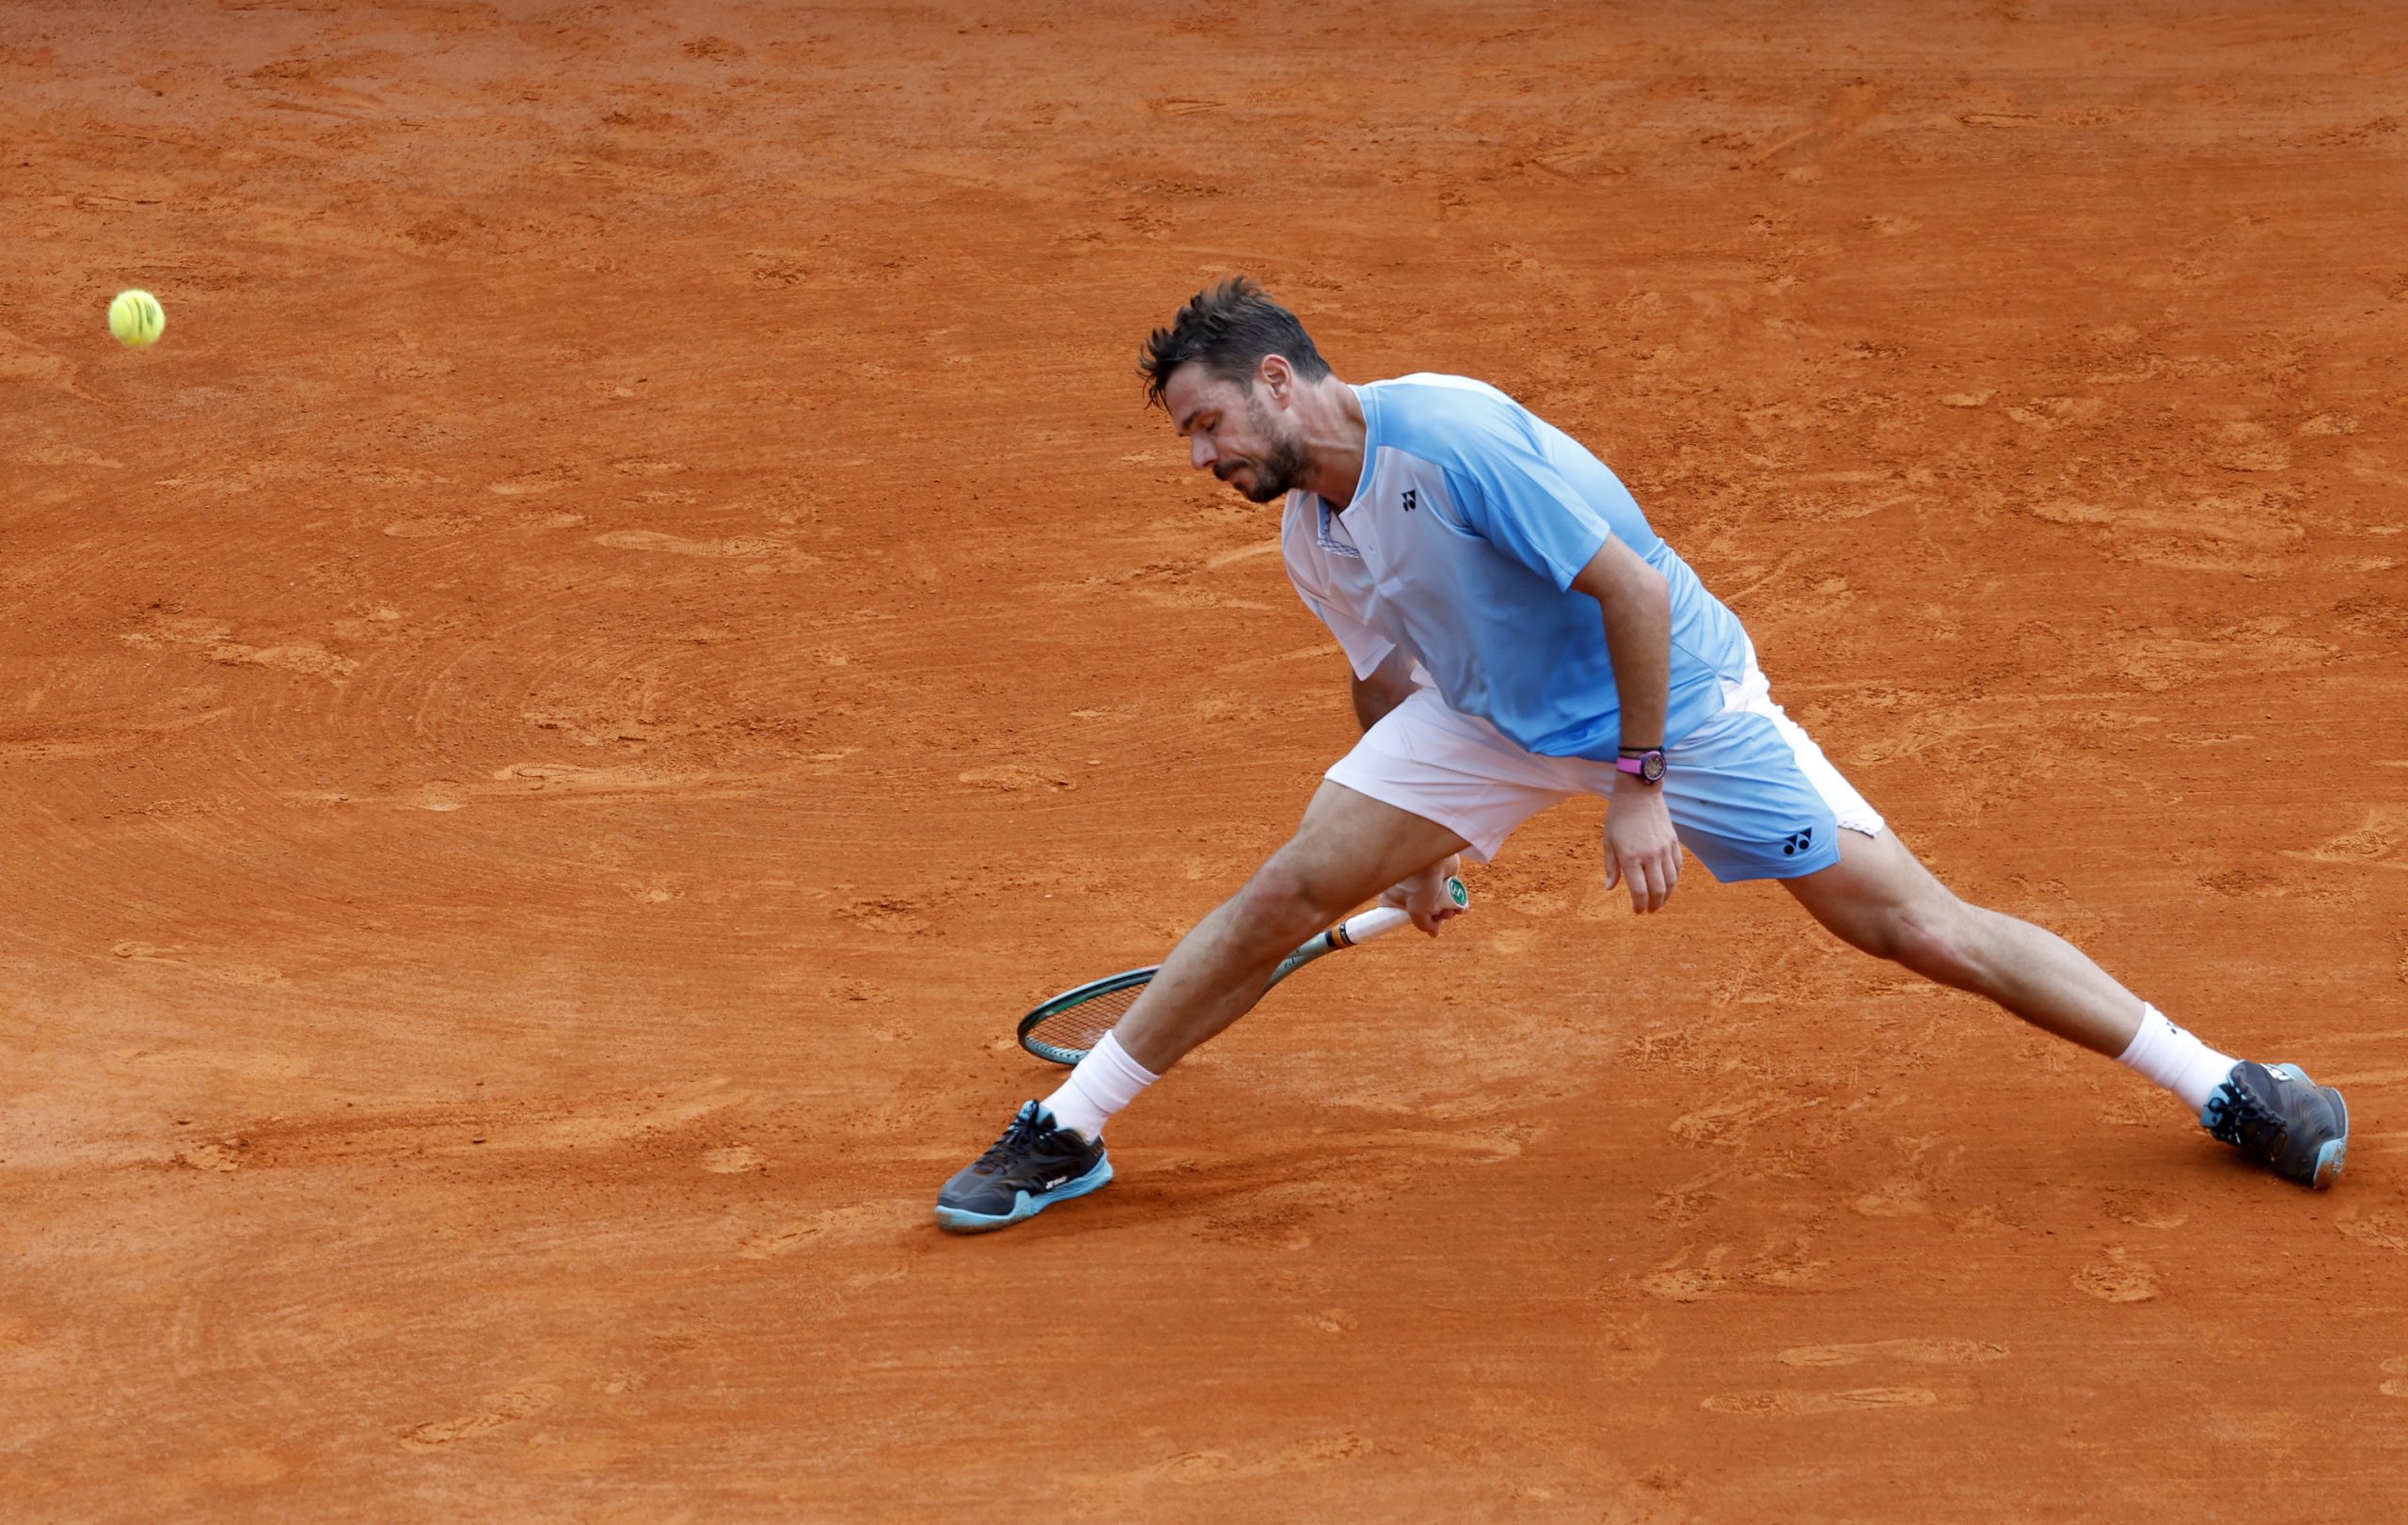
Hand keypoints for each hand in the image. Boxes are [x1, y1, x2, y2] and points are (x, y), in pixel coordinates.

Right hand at [1378, 854, 1467, 935]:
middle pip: (1422, 913)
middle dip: (1436, 919)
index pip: (1397, 915)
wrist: (1436, 854)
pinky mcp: (1441, 877)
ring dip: (1448, 912)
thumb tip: (1433, 933)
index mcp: (1394, 896)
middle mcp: (1409, 890)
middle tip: (1442, 919)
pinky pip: (1448, 895)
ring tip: (1453, 912)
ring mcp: (1425, 884)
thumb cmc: (1420, 879)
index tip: (1421, 927)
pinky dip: (1456, 902)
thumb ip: (1423, 924)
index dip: (1409, 923)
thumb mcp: (1417, 910)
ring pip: (1437, 905)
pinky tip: (1462, 907)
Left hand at [1603, 783, 1680, 913]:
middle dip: (1654, 904)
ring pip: (1672, 880)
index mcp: (1630, 857)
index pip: (1639, 890)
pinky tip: (1669, 883)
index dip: (1639, 905)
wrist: (1638, 793)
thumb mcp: (1608, 841)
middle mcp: (1650, 855)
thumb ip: (1610, 867)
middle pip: (1658, 889)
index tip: (1637, 911)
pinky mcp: (1673, 841)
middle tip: (1650, 910)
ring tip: (1660, 901)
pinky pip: (1678, 866)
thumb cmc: (1619, 817)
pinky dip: (1675, 879)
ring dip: (1667, 895)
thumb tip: (1609, 888)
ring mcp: (1664, 848)